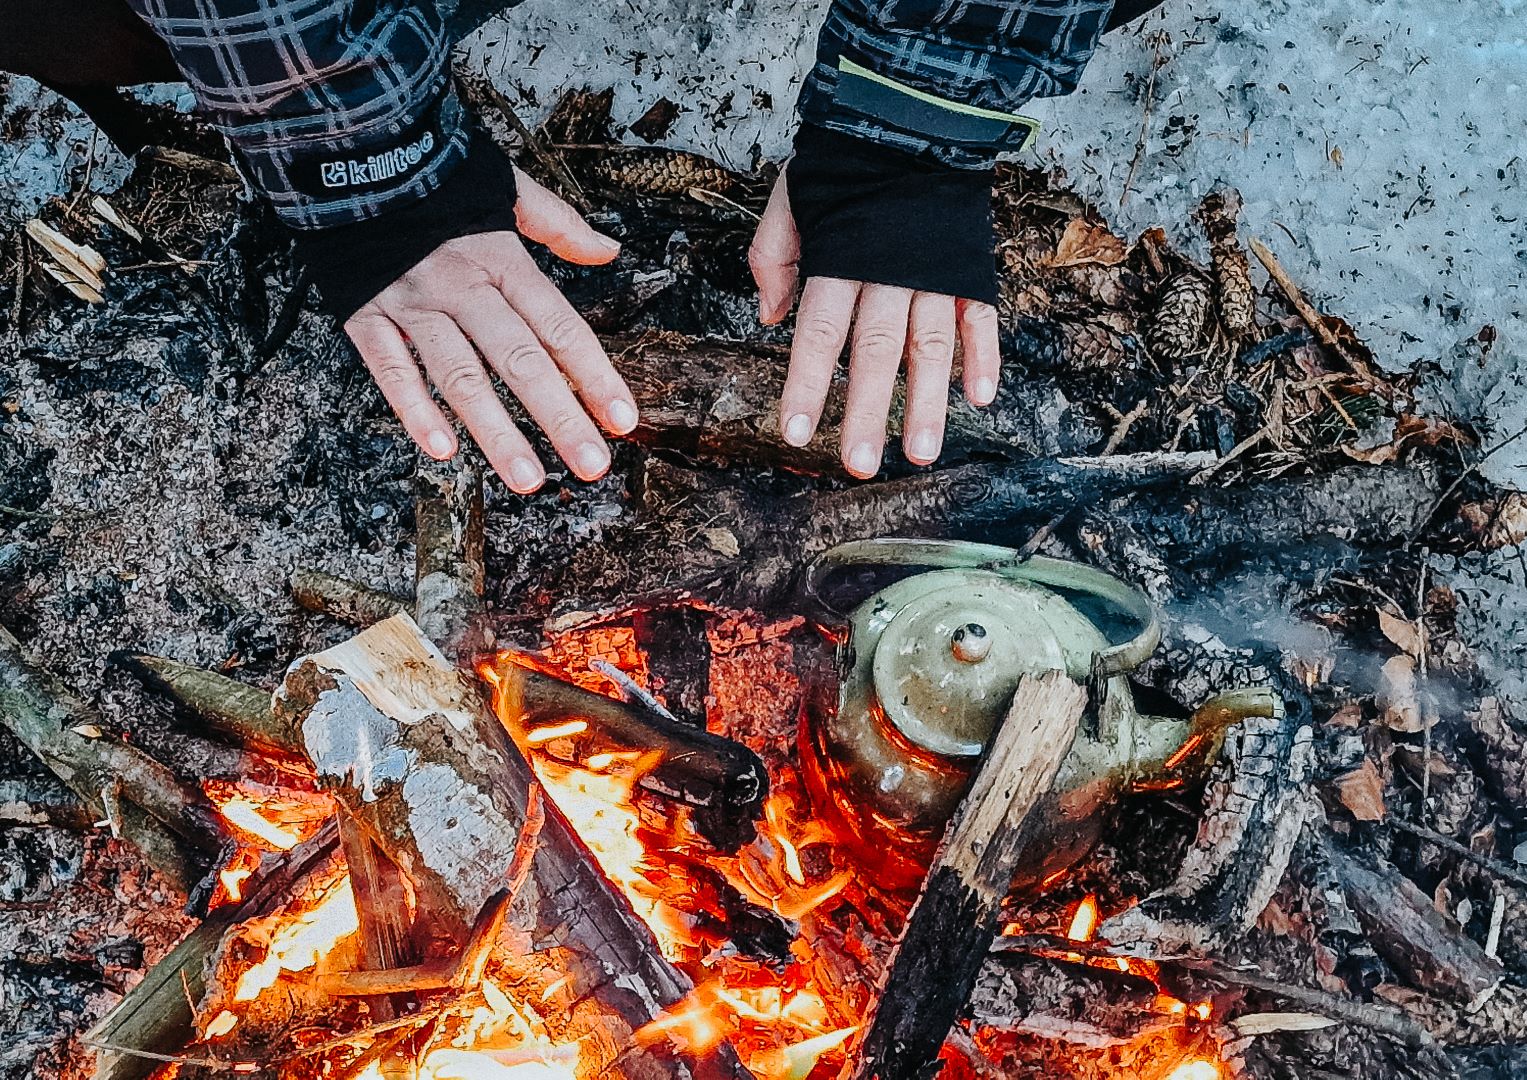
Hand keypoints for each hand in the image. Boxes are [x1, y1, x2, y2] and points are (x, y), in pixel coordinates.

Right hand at [343, 170, 637, 492]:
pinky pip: (391, 370)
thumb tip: (608, 250)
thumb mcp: (506, 186)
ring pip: (461, 376)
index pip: (560, 326)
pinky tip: (443, 450)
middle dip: (559, 418)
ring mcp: (413, 305)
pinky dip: (415, 411)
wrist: (347, 153)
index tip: (622, 418)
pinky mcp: (366, 316)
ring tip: (528, 478)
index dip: (594, 375)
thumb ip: (559, 224)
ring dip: (497, 433)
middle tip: (591, 465)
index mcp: (502, 259)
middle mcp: (462, 286)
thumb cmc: (433, 177)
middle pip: (519, 360)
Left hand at [749, 171, 1000, 478]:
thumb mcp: (791, 195)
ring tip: (921, 452)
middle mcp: (889, 271)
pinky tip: (979, 399)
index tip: (793, 431)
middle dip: (867, 411)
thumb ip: (772, 255)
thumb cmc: (847, 163)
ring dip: (927, 402)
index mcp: (841, 257)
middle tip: (859, 463)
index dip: (806, 382)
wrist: (916, 114)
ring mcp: (935, 273)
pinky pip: (981, 319)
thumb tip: (769, 317)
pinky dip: (983, 358)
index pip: (819, 331)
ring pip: (932, 346)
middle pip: (876, 351)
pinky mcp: (970, 269)